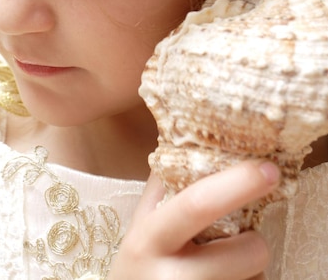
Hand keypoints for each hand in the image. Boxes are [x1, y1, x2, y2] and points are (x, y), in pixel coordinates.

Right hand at [109, 160, 278, 279]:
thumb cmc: (137, 268)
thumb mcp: (140, 227)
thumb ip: (161, 187)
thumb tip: (183, 139)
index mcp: (150, 238)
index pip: (198, 204)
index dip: (237, 183)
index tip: (267, 169)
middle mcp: (171, 277)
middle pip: (245, 252)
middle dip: (256, 242)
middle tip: (247, 239)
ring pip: (254, 279)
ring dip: (249, 270)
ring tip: (221, 268)